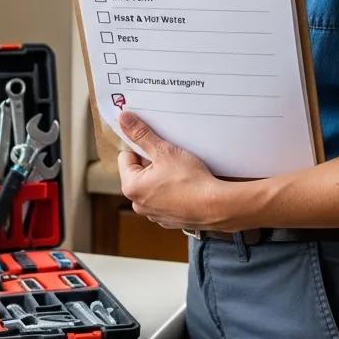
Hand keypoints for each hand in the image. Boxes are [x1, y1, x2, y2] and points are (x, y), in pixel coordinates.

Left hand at [117, 111, 225, 229]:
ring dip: (162, 177)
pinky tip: (186, 186)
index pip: (126, 157)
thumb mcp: (164, 150)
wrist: (215, 206)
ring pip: (153, 185)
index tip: (157, 148)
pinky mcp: (169, 219)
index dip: (141, 148)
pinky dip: (172, 191)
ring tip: (180, 172)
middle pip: (139, 172)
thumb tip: (124, 120)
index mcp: (131, 187)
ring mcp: (154, 214)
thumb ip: (141, 134)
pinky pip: (165, 198)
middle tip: (171, 158)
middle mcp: (138, 204)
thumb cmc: (189, 180)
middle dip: (152, 163)